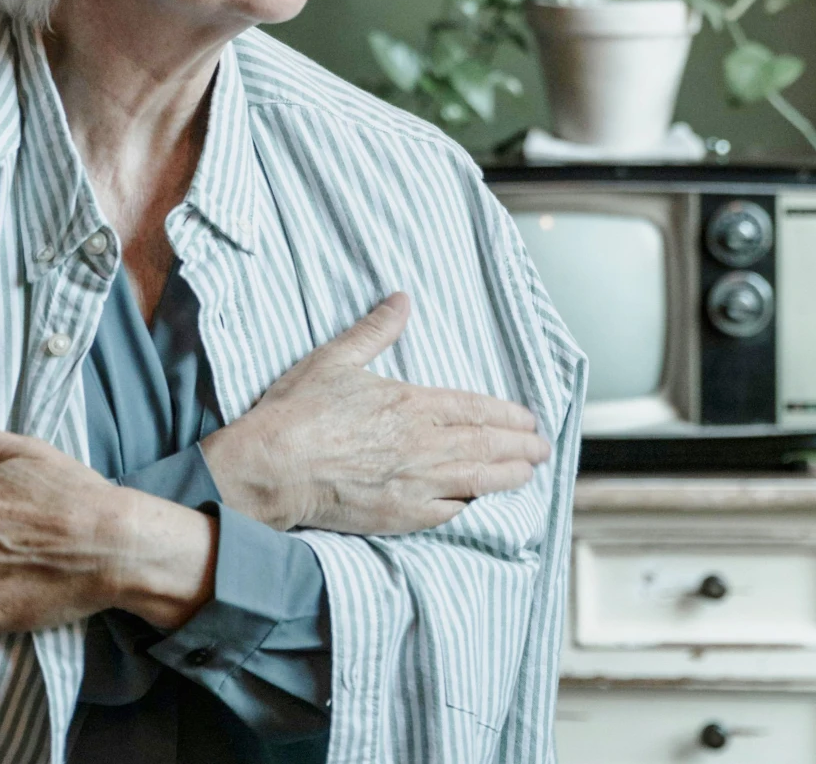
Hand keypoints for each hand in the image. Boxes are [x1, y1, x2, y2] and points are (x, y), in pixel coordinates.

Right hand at [198, 292, 549, 533]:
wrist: (273, 467)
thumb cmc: (298, 412)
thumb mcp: (335, 359)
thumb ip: (375, 331)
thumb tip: (400, 300)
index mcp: (411, 404)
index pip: (474, 409)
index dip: (506, 414)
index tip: (527, 418)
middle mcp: (422, 445)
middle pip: (485, 445)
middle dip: (519, 446)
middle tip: (542, 447)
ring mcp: (415, 483)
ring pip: (477, 480)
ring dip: (508, 475)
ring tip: (528, 472)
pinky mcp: (400, 514)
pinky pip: (449, 511)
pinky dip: (470, 504)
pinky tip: (480, 501)